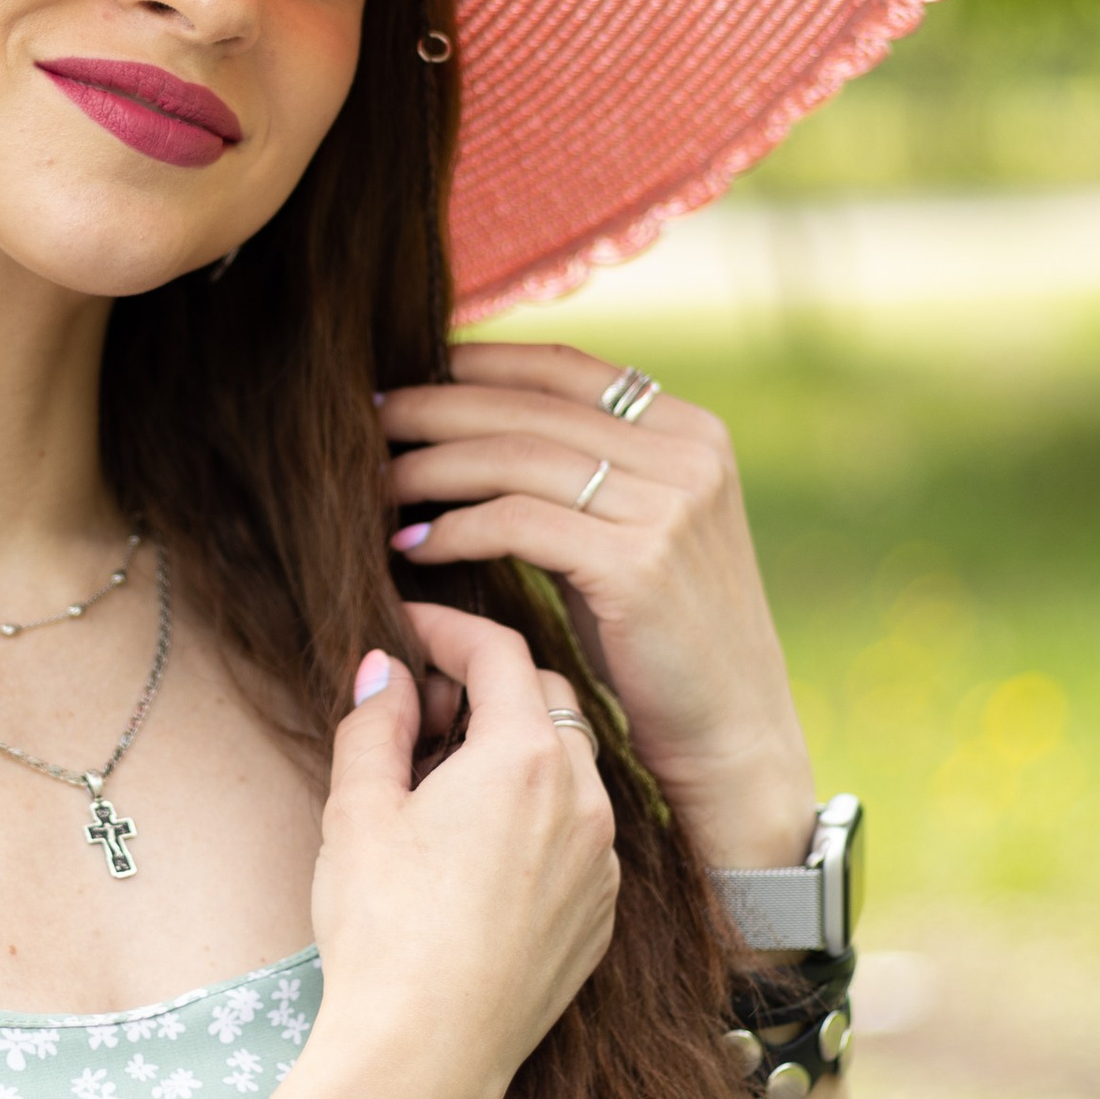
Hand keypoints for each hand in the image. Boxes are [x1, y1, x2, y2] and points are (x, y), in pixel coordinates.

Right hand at [308, 599, 620, 1098]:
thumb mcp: (358, 812)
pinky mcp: (601, 915)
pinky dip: (539, 815)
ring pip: (570, 767)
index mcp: (525, 757)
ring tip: (445, 785)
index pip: (498, 650)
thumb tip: (385, 673)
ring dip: (516, 752)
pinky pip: (581, 834)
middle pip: (546, 698)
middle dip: (485, 686)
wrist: (426, 1054)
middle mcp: (583, 798)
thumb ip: (374, 723)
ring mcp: (603, 861)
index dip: (445, 628)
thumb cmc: (384, 933)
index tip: (406, 631)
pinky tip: (480, 850)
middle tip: (419, 712)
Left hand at [376, 344, 815, 874]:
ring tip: (375, 483)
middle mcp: (685, 456)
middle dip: (436, 407)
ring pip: (514, 458)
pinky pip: (517, 525)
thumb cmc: (663, 639)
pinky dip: (454, 529)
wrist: (732, 733)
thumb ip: (586, 474)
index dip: (476, 365)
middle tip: (367, 418)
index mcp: (689, 432)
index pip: (562, 368)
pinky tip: (412, 545)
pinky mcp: (637, 564)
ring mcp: (667, 506)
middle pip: (528, 408)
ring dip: (430, 467)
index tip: (406, 371)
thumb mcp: (637, 532)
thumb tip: (473, 427)